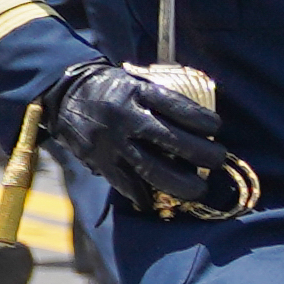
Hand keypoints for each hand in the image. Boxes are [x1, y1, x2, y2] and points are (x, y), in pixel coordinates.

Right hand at [52, 60, 245, 216]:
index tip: (216, 129)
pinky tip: (158, 201)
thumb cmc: (113, 89)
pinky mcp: (98, 159)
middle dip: (203, 155)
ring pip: (152, 169)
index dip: (204, 122)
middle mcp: (127, 116)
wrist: (65, 93)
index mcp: (139, 92)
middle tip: (218, 161)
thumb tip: (201, 123)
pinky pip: (125, 183)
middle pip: (173, 141)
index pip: (181, 109)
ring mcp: (112, 141)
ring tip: (199, 189)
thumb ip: (163, 100)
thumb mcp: (138, 82)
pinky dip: (143, 195)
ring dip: (181, 183)